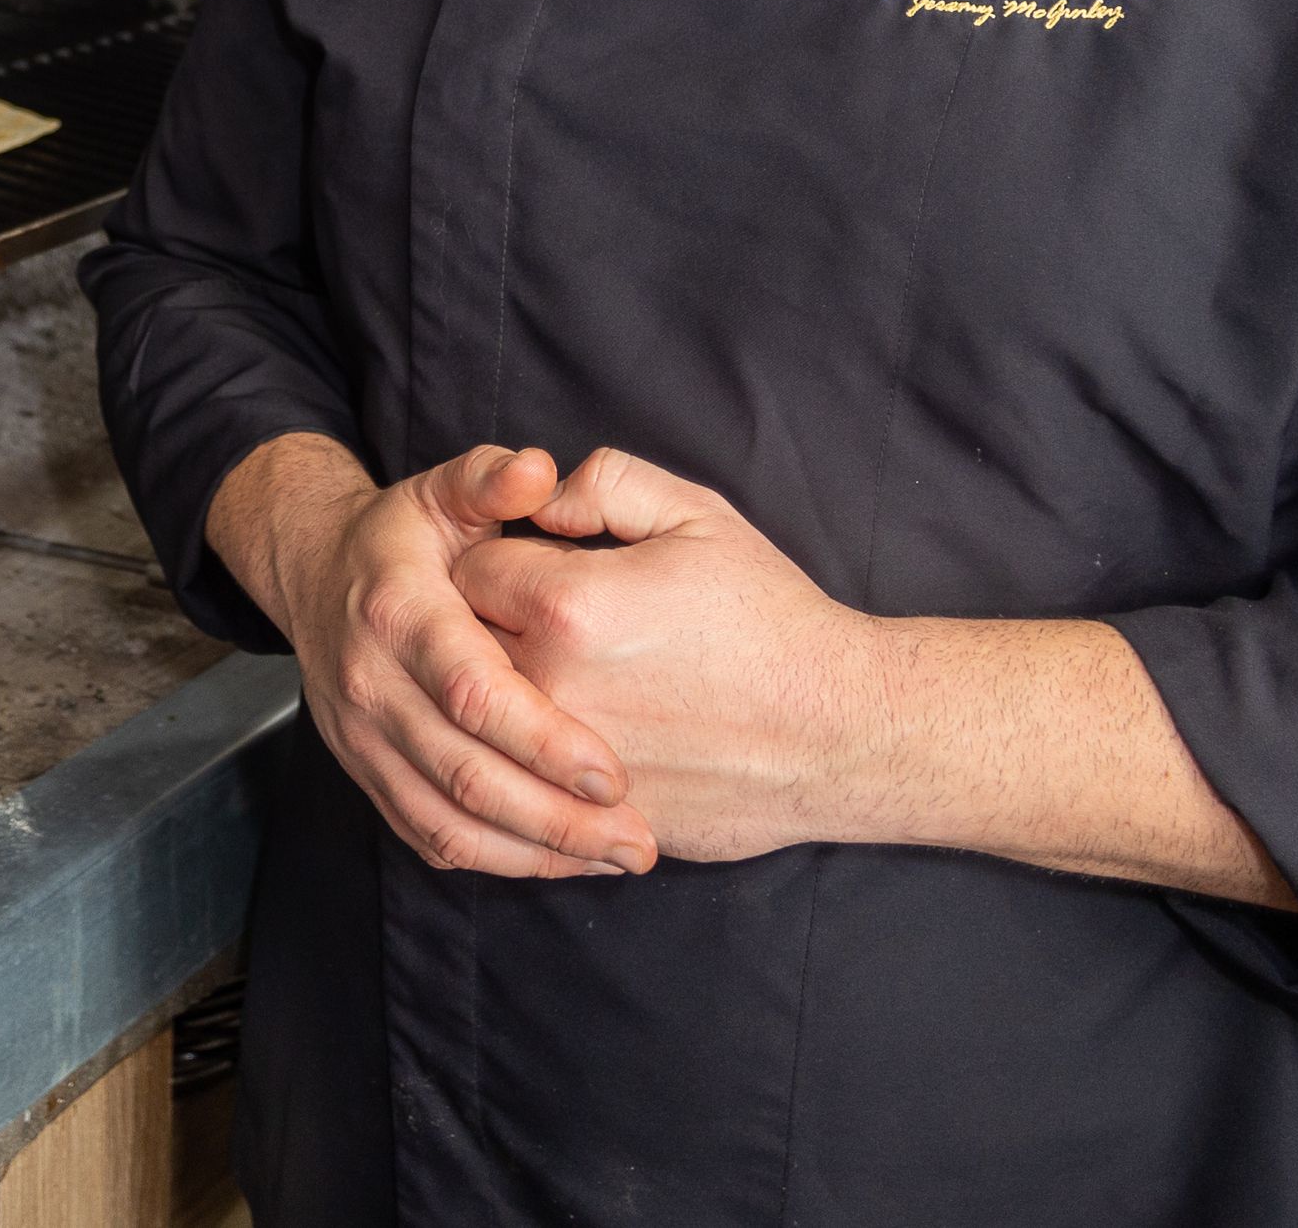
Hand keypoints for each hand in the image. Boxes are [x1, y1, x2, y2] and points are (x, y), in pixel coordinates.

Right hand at [207, 435, 659, 878]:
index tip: (612, 773)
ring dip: (536, 852)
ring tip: (618, 856)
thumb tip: (539, 471)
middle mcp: (371, 686)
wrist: (314, 577)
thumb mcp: (441, 492)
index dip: (542, 739)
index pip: (471, 693)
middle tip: (638, 839)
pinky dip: (499, 860)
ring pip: (448, 823)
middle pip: (465, 774)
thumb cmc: (401, 539)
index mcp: (399, 614)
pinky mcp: (368, 775)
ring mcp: (363, 740)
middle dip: (556, 817)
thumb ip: (491, 479)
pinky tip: (563, 859)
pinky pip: (431, 838)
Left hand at [451, 448, 882, 865]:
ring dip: (498, 698)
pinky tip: (573, 737)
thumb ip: (603, 483)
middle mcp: (550, 686)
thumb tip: (539, 497)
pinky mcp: (584, 815)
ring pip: (480, 723)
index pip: (471, 569)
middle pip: (459, 648)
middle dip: (482, 627)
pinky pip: (519, 784)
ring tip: (553, 676)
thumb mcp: (697, 515)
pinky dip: (530, 762)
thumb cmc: (772, 620)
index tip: (531, 565)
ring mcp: (562, 761)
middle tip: (534, 620)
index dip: (499, 558)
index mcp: (567, 605)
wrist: (837, 732)